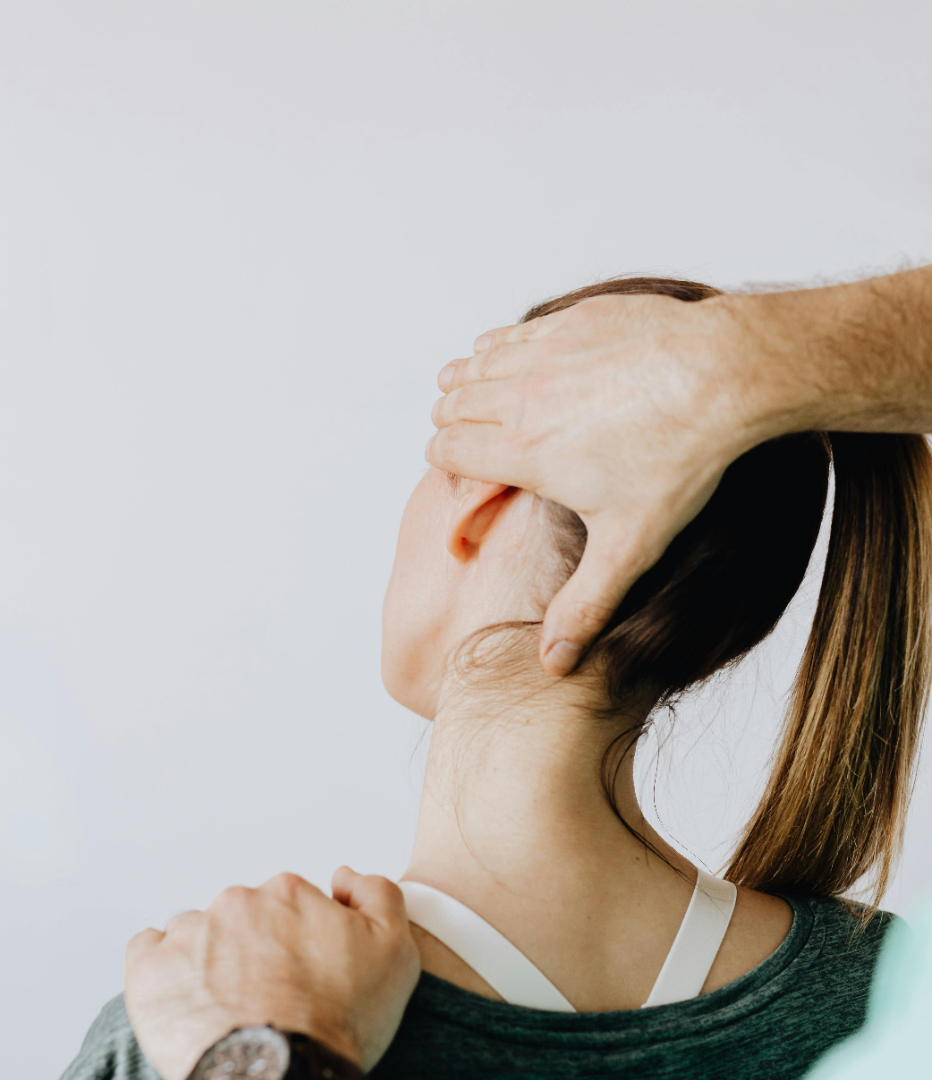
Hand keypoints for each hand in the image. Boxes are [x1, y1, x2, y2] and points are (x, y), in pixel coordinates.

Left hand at [125, 867, 420, 1079]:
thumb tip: (341, 875)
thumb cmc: (340, 1023)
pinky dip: (163, 970)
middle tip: (268, 1000)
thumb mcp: (395, 951)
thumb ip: (377, 894)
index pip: (288, 906)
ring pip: (196, 935)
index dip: (298, 943)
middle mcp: (235, 902)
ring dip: (207, 961)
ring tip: (227, 1010)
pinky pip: (148, 952)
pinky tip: (186, 1000)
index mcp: (288, 892)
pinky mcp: (149, 971)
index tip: (302, 978)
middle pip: (241, 919)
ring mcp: (188, 934)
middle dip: (252, 950)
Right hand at [427, 292, 778, 674]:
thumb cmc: (681, 461)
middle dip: (452, 424)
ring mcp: (545, 351)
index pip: (446, 450)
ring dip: (469, 383)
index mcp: (523, 452)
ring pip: (473, 362)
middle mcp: (522, 396)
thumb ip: (585, 605)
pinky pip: (513, 332)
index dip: (445, 463)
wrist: (726, 376)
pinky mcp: (574, 320)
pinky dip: (503, 348)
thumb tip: (553, 665)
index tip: (462, 475)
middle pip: (451, 404)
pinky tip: (518, 362)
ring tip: (480, 401)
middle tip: (468, 441)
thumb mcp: (631, 546)